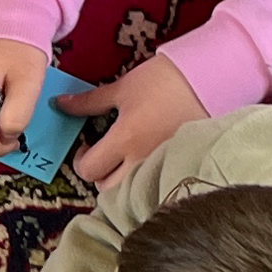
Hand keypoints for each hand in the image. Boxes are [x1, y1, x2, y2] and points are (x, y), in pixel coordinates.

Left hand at [68, 53, 201, 188]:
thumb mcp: (123, 88)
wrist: (211, 79)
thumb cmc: (165, 80)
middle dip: (100, 175)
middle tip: (106, 155)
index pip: (89, 169)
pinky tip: (147, 162)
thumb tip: (60, 105)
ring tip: (126, 160)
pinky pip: (155, 184)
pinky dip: (145, 180)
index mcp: (125, 140)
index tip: (88, 146)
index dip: (81, 159)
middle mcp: (143, 160)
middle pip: (107, 189)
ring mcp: (163, 167)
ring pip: (131, 192)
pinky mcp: (180, 167)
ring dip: (121, 182)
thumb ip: (89, 102)